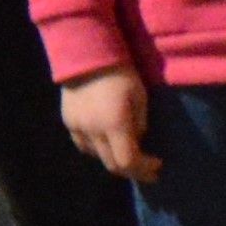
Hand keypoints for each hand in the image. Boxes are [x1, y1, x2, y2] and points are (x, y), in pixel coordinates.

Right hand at [58, 65, 160, 184]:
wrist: (86, 55)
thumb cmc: (121, 74)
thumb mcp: (140, 98)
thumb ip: (140, 124)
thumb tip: (138, 140)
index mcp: (114, 124)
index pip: (128, 161)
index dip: (145, 169)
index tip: (158, 165)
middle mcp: (93, 130)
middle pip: (112, 165)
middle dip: (133, 170)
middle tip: (148, 169)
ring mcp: (77, 127)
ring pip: (97, 157)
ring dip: (114, 160)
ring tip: (128, 155)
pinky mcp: (67, 121)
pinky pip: (83, 145)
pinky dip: (98, 150)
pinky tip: (108, 144)